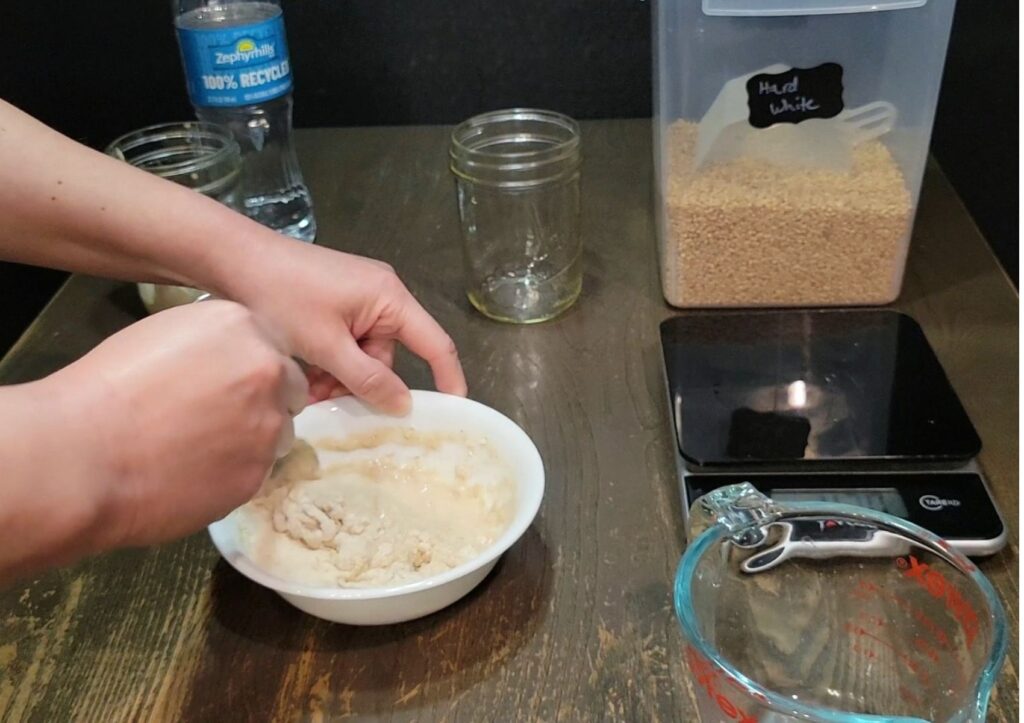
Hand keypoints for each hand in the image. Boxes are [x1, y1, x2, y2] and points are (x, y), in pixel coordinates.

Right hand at [46, 300, 306, 549]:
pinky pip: (257, 473)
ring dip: (254, 440)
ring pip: (279, 434)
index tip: (228, 383)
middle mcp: (268, 372)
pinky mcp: (258, 475)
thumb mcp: (164, 335)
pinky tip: (193, 473)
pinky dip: (233, 474)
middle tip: (219, 417)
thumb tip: (231, 362)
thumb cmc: (106, 389)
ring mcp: (269, 427)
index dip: (252, 368)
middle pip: (289, 389)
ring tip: (201, 449)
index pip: (274, 347)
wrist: (83, 456)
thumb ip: (215, 344)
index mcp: (243, 326)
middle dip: (264, 402)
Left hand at [225, 241, 466, 412]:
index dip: (449, 378)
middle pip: (389, 356)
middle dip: (362, 384)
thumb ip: (367, 378)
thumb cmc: (282, 296)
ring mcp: (358, 297)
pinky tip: (305, 375)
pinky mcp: (336, 301)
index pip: (435, 344)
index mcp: (390, 298)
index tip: (455, 410)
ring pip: (363, 354)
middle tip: (327, 403)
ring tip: (307, 391)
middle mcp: (382, 295)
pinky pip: (346, 342)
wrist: (234, 259)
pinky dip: (330, 362)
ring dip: (339, 377)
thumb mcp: (326, 346)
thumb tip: (403, 405)